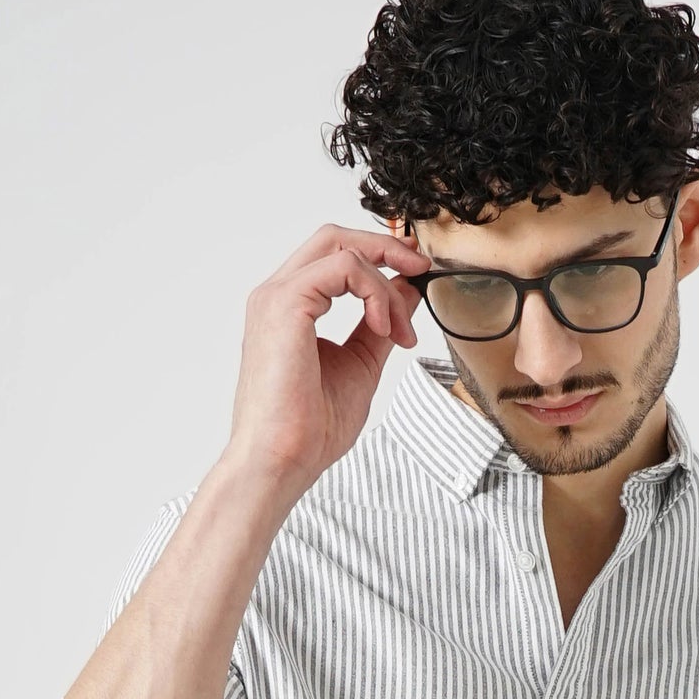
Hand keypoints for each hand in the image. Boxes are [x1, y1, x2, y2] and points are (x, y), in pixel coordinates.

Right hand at [223, 221, 430, 499]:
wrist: (282, 460)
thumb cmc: (310, 428)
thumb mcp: (361, 365)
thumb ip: (379, 325)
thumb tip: (407, 293)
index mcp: (290, 308)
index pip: (333, 256)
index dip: (378, 256)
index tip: (416, 275)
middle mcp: (277, 295)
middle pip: (333, 237)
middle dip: (385, 247)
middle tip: (421, 269)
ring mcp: (276, 297)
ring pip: (341, 249)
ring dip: (385, 285)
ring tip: (400, 332)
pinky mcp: (285, 305)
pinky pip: (342, 268)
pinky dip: (374, 292)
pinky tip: (383, 328)